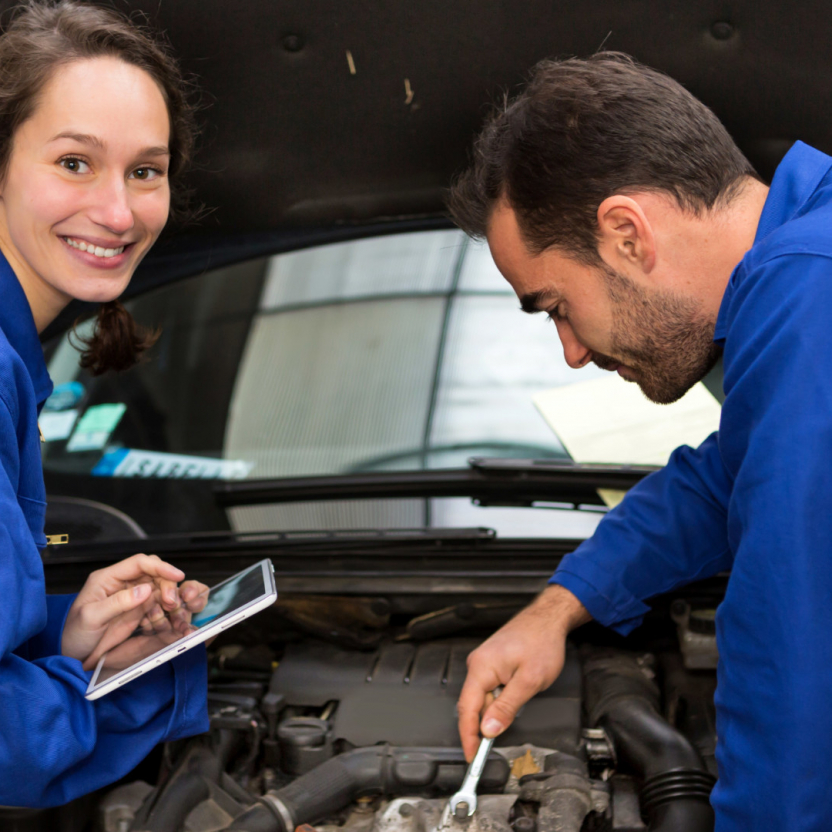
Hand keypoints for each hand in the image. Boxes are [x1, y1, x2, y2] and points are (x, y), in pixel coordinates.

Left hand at [83, 578, 210, 670]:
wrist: (72, 654)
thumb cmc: (74, 633)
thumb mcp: (92, 617)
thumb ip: (118, 602)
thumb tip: (146, 589)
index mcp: (108, 578)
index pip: (139, 563)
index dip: (159, 566)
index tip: (176, 575)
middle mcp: (122, 584)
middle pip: (152, 572)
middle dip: (167, 582)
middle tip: (172, 601)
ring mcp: (131, 597)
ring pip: (158, 587)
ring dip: (168, 596)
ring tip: (172, 610)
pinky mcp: (137, 610)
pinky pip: (157, 603)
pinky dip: (165, 609)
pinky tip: (166, 617)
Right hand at [456, 584, 590, 760]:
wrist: (548, 619)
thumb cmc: (541, 643)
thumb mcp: (528, 681)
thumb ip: (507, 708)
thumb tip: (488, 730)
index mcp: (481, 667)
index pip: (467, 709)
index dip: (468, 735)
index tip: (470, 756)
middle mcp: (477, 663)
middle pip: (474, 704)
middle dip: (482, 726)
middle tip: (490, 749)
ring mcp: (484, 662)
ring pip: (484, 696)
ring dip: (495, 710)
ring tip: (515, 709)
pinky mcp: (492, 662)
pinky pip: (490, 687)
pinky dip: (498, 700)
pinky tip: (514, 698)